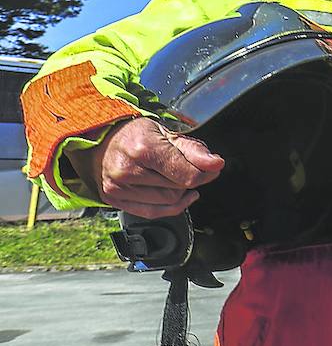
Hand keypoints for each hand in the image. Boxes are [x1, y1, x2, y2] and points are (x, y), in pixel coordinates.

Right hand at [68, 117, 224, 218]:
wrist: (100, 142)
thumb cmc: (134, 135)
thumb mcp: (166, 132)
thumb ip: (194, 150)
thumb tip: (216, 163)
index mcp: (143, 149)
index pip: (187, 174)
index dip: (206, 173)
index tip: (212, 167)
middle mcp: (128, 171)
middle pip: (179, 188)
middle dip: (192, 179)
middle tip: (192, 168)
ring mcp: (119, 188)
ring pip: (169, 202)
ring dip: (180, 192)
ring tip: (176, 176)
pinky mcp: (115, 201)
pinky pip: (153, 213)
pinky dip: (171, 206)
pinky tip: (177, 195)